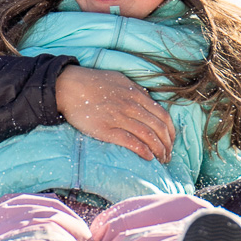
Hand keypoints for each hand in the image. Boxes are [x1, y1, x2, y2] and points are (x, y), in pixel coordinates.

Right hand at [55, 65, 175, 161]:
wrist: (69, 86)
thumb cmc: (93, 82)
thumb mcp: (120, 80)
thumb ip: (136, 91)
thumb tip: (148, 99)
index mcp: (136, 95)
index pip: (163, 116)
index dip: (171, 132)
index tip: (171, 141)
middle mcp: (132, 107)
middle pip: (159, 128)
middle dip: (168, 145)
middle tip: (168, 156)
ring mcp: (119, 118)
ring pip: (148, 136)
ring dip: (158, 151)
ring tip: (161, 160)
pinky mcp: (107, 130)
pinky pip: (131, 142)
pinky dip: (143, 151)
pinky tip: (148, 158)